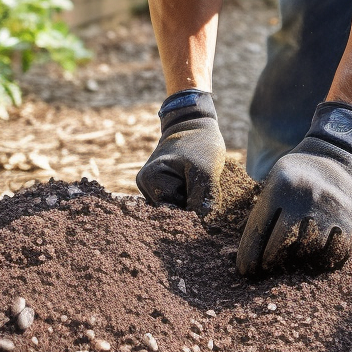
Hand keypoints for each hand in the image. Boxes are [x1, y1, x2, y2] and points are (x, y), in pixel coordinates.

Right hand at [137, 90, 225, 215]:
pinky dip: (189, 198)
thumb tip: (202, 227)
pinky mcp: (163, 187)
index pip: (172, 210)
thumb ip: (201, 200)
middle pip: (172, 212)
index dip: (191, 207)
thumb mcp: (206, 170)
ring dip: (191, 201)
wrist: (195, 124)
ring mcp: (153, 187)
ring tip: (199, 182)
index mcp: (149, 180)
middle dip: (190, 205)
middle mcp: (146, 186)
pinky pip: (178, 202)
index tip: (203, 193)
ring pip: (177, 209)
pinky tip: (196, 186)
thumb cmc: (200, 144)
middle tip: (203, 187)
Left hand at [237, 102, 351, 276]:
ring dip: (296, 261)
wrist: (336, 153)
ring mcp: (330, 209)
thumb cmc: (297, 172)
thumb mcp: (275, 179)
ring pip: (307, 251)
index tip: (245, 270)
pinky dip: (321, 261)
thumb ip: (263, 210)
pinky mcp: (350, 221)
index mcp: (282, 185)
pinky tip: (313, 259)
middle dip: (269, 261)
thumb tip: (246, 253)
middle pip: (281, 244)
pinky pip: (333, 254)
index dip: (249, 255)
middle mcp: (306, 196)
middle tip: (265, 269)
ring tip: (289, 262)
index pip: (259, 229)